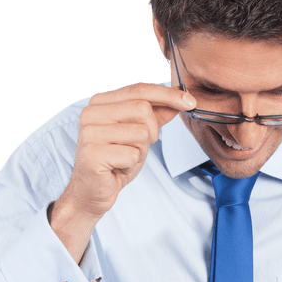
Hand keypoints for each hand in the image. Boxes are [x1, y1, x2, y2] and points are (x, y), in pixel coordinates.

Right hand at [49, 82, 195, 261]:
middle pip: (143, 109)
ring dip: (141, 151)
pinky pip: (133, 154)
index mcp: (101, 102)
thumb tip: (179, 100)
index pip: (139, 90)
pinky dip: (132, 164)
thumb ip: (156, 116)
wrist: (91, 191)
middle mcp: (91, 112)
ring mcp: (90, 132)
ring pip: (141, 133)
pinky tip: (118, 168)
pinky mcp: (93, 153)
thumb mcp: (139, 135)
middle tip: (140, 147)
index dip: (167, 95)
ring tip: (125, 158)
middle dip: (152, 131)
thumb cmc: (115, 161)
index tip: (190, 102)